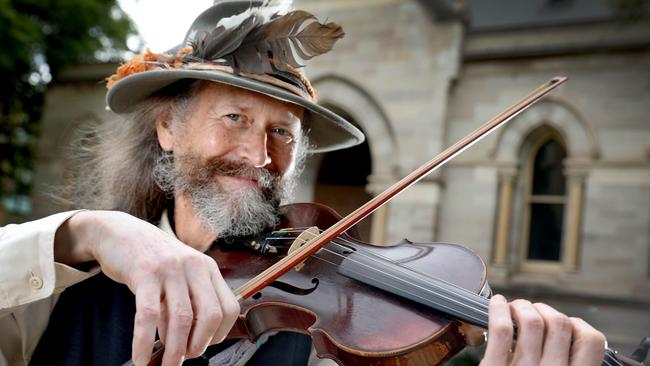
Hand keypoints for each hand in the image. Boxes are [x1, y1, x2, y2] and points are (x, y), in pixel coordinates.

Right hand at [56, 210, 239, 365]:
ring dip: (175, 349)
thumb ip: (189, 300)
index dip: (220, 333)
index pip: (229, 308)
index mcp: (207, 268)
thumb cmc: (152, 259)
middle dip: (199, 345)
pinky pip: (148, 315)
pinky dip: (144, 341)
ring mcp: (171, 268)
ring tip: (166, 365)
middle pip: (210, 315)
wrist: (120, 232)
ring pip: (181, 318)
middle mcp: (194, 266)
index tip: (204, 345)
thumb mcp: (180, 273)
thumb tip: (191, 342)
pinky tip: (140, 357)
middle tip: (185, 358)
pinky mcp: (145, 272)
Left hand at [480, 294, 605, 365]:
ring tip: (514, 308)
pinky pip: (501, 330)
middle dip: (545, 310)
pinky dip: (498, 309)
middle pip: (559, 323)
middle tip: (532, 311)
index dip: (577, 325)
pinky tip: (496, 304)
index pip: (592, 340)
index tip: (562, 324)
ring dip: (523, 306)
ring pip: (532, 321)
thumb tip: (569, 333)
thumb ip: (567, 362)